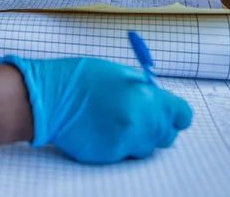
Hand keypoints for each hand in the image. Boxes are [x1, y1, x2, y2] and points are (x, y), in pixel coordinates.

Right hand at [2, 55, 192, 163]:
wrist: (48, 99)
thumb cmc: (80, 79)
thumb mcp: (118, 73)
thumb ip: (143, 89)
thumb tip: (158, 100)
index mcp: (146, 97)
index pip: (181, 115)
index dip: (175, 114)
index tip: (168, 113)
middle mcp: (141, 122)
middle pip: (167, 134)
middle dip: (156, 126)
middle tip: (138, 116)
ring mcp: (126, 141)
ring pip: (147, 147)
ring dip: (138, 137)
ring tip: (115, 121)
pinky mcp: (111, 156)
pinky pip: (125, 153)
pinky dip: (118, 144)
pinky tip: (101, 129)